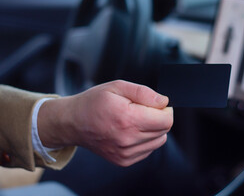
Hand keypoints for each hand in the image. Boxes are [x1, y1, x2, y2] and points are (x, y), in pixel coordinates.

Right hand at [37, 80, 172, 166]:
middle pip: (164, 130)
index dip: (166, 109)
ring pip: (159, 141)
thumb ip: (144, 93)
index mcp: (127, 119)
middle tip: (143, 109)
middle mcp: (127, 139)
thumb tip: (164, 102)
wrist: (72, 122)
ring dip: (154, 129)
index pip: (166, 120)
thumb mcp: (118, 87)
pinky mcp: (123, 161)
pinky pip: (148, 150)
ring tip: (136, 120)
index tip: (157, 104)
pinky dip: (145, 139)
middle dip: (159, 117)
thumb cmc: (94, 102)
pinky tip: (131, 130)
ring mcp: (125, 153)